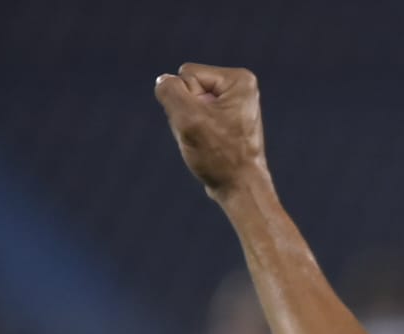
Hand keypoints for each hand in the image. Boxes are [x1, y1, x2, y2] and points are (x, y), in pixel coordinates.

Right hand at [154, 63, 268, 197]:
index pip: (187, 74)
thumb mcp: (188, 118)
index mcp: (238, 80)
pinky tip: (208, 146)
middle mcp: (240, 88)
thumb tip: (164, 80)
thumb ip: (170, 91)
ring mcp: (234, 104)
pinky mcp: (227, 119)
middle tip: (205, 136)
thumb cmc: (220, 156)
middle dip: (187, 112)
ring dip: (188, 124)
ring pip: (188, 104)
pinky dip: (195, 132)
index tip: (205, 124)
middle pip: (188, 87)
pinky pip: (195, 117)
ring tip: (207, 142)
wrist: (240, 188)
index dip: (186, 101)